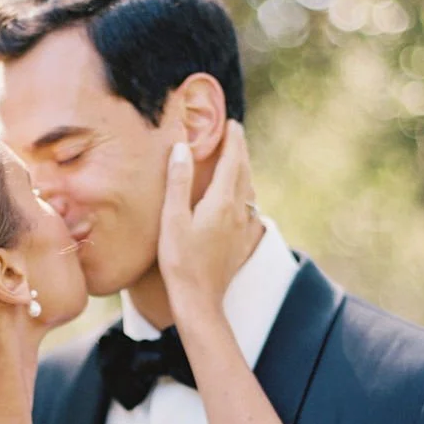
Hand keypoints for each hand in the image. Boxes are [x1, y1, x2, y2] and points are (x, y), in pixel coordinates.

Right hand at [157, 119, 258, 309]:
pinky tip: (244, 202)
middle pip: (244, 172)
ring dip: (244, 172)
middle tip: (235, 134)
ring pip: (250, 191)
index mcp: (222, 201)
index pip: (232, 160)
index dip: (233, 139)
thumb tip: (183, 148)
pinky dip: (247, 197)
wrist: (199, 300)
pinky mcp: (243, 244)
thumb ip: (179, 181)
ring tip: (237, 161)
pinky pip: (251, 212)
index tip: (231, 123)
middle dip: (240, 151)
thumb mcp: (172, 219)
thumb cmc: (180, 262)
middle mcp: (239, 212)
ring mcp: (244, 229)